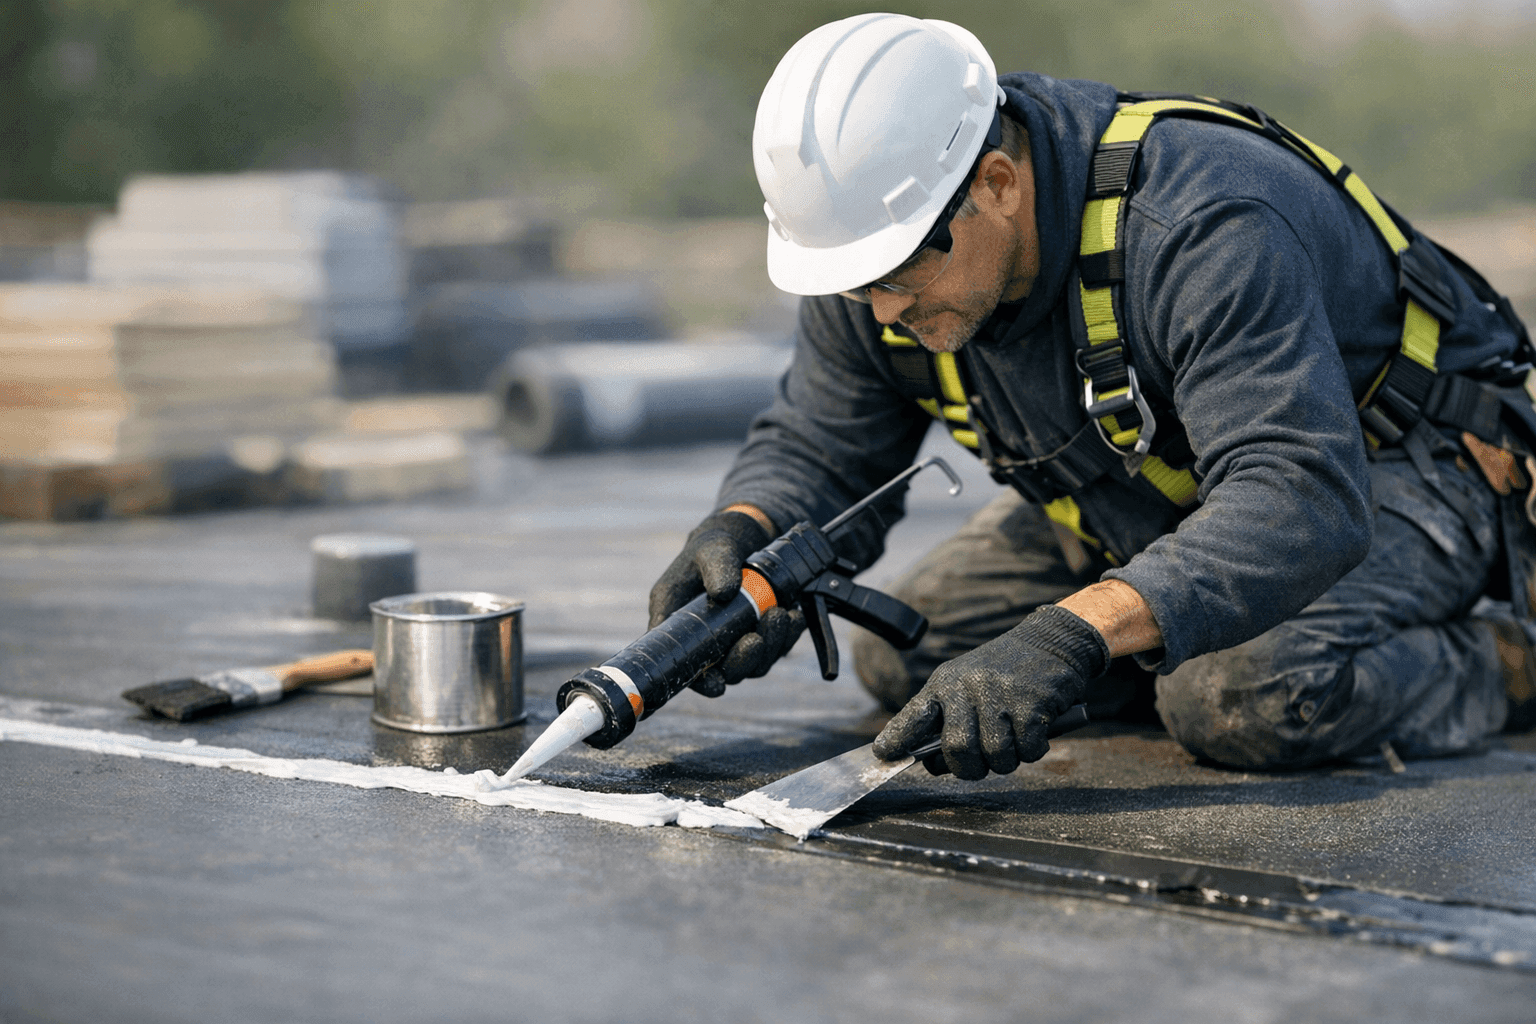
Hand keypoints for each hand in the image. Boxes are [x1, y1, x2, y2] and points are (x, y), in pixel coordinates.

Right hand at [648, 510, 804, 696]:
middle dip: (743, 661)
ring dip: (770, 646)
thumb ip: (717, 567)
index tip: (717, 684)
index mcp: (677, 622)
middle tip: (757, 638)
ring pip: (753, 664)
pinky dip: (786, 637)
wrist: (744, 541)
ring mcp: (733, 641)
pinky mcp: (759, 636)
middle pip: (723, 670)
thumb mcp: (713, 549)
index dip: (698, 681)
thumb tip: (725, 592)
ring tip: (781, 616)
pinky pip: (775, 649)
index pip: (682, 662)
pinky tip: (794, 617)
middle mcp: (705, 639)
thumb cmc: (715, 546)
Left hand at [872, 605, 1108, 778]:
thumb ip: (949, 724)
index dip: (897, 738)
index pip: (914, 715)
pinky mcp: (1031, 703)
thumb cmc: (1003, 676)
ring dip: (1006, 761)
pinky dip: (1033, 751)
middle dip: (970, 768)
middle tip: (981, 764)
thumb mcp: (967, 689)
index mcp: (945, 683)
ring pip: (996, 755)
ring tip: (1012, 743)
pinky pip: (1028, 750)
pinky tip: (1034, 732)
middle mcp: (967, 686)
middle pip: (958, 748)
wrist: (1050, 643)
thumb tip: (934, 766)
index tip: (883, 754)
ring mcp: (1000, 693)